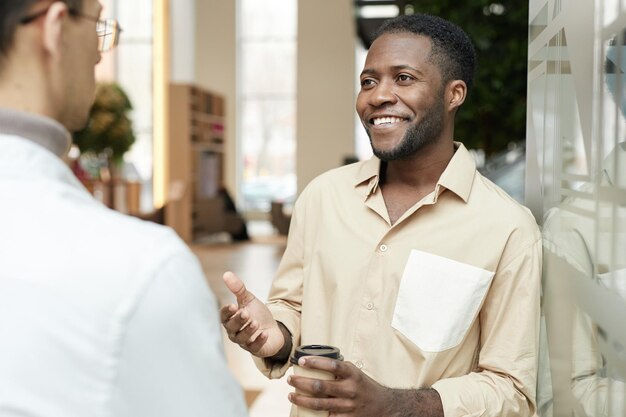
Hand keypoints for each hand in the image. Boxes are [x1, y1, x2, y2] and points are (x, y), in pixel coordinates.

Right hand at [220, 271, 284, 357]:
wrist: (273, 328)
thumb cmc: (257, 314)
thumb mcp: (249, 300)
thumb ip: (238, 289)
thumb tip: (226, 274)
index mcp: (231, 319)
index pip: (223, 317)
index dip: (227, 312)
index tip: (232, 306)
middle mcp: (235, 332)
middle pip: (231, 328)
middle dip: (238, 321)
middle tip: (245, 313)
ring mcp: (244, 342)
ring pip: (242, 339)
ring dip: (248, 330)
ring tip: (255, 322)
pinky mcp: (255, 349)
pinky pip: (254, 347)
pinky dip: (259, 341)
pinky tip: (265, 333)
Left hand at [287, 357, 443, 416]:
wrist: (385, 406)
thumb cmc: (364, 387)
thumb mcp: (355, 373)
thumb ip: (338, 369)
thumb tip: (314, 362)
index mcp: (352, 374)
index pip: (332, 365)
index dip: (315, 362)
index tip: (301, 360)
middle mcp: (350, 390)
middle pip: (320, 387)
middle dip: (301, 383)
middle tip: (291, 380)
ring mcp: (348, 406)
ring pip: (319, 404)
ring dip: (301, 400)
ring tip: (291, 395)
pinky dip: (312, 415)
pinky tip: (302, 412)